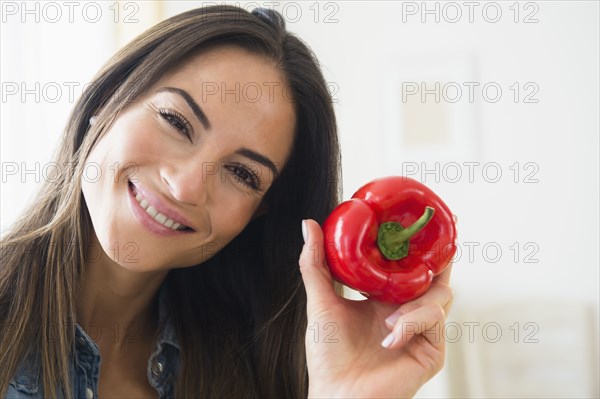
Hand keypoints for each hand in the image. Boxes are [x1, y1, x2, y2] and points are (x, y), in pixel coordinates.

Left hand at [299, 219, 453, 397]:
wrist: (337, 396)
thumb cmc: (329, 356)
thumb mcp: (321, 302)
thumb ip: (315, 263)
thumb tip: (308, 223)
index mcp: (385, 299)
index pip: (407, 267)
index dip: (417, 244)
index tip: (421, 219)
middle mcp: (407, 311)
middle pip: (434, 276)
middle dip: (440, 256)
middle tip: (441, 233)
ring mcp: (421, 330)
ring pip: (440, 294)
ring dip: (416, 298)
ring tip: (388, 316)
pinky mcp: (432, 350)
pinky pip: (434, 320)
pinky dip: (413, 321)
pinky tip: (390, 334)